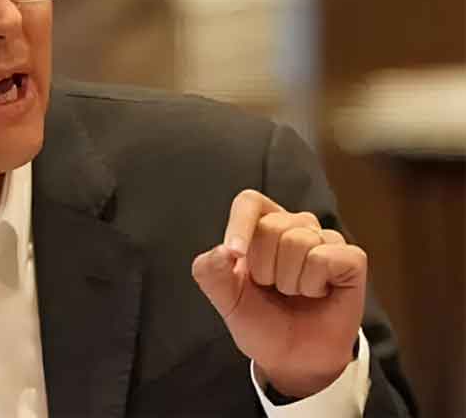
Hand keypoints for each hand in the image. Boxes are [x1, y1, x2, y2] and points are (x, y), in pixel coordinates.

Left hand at [191, 189, 365, 397]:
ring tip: (295, 293)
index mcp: (261, 226)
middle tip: (273, 288)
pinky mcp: (351, 259)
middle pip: (272, 225)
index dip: (240, 224)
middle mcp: (295, 226)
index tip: (236, 255)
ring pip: (298, 241)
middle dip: (264, 268)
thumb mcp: (225, 299)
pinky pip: (324, 257)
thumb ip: (210, 271)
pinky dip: (313, 284)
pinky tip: (318, 293)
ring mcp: (325, 240)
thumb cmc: (261, 322)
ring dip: (289, 281)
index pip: (249, 202)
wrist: (292, 359)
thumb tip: (222, 249)